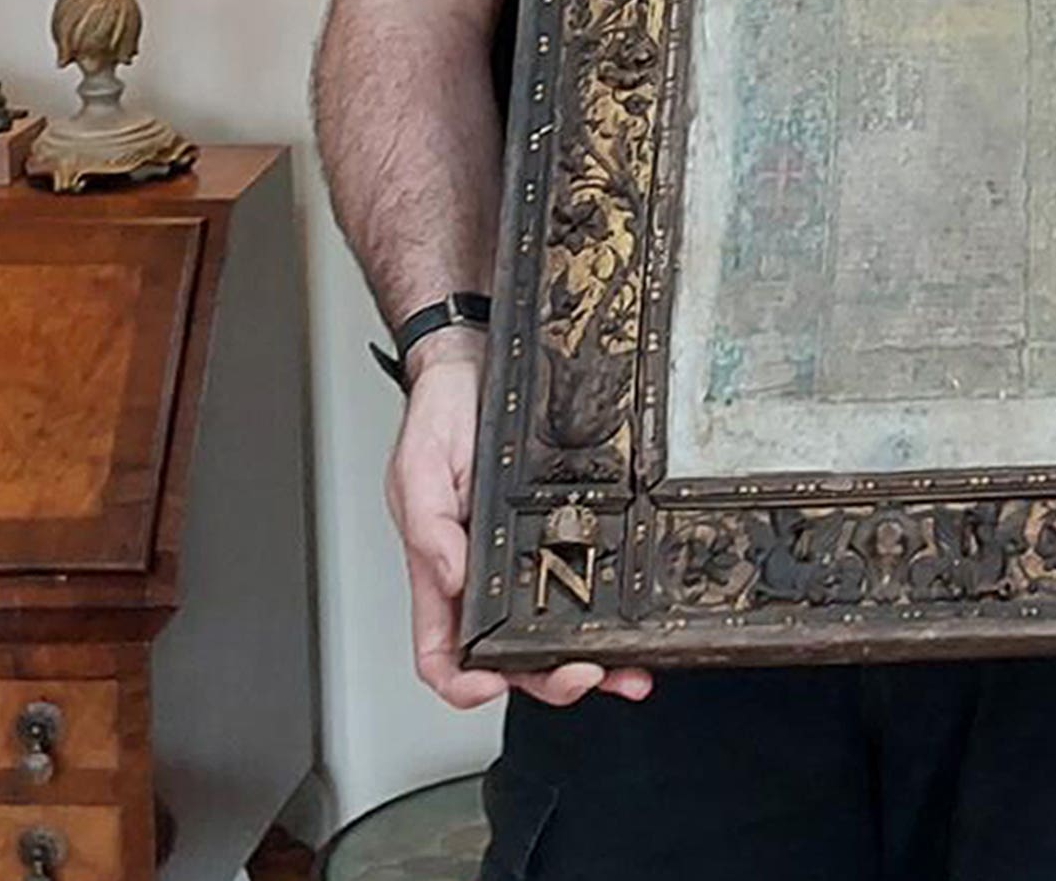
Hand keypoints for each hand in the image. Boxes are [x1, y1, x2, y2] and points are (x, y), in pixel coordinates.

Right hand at [386, 331, 651, 710]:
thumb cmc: (439, 418)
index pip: (442, 652)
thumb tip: (450, 578)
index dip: (462, 684)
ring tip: (627, 670)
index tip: (492, 688)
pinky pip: (589, 583)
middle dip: (548, 680)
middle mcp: (485, 575)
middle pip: (511, 657)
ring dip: (592, 661)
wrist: (476, 366)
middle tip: (585, 676)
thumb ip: (427, 527)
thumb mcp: (418, 468)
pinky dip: (612, 614)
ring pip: (557, 633)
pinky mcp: (562, 533)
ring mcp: (525, 558)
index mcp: (442, 571)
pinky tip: (637, 624)